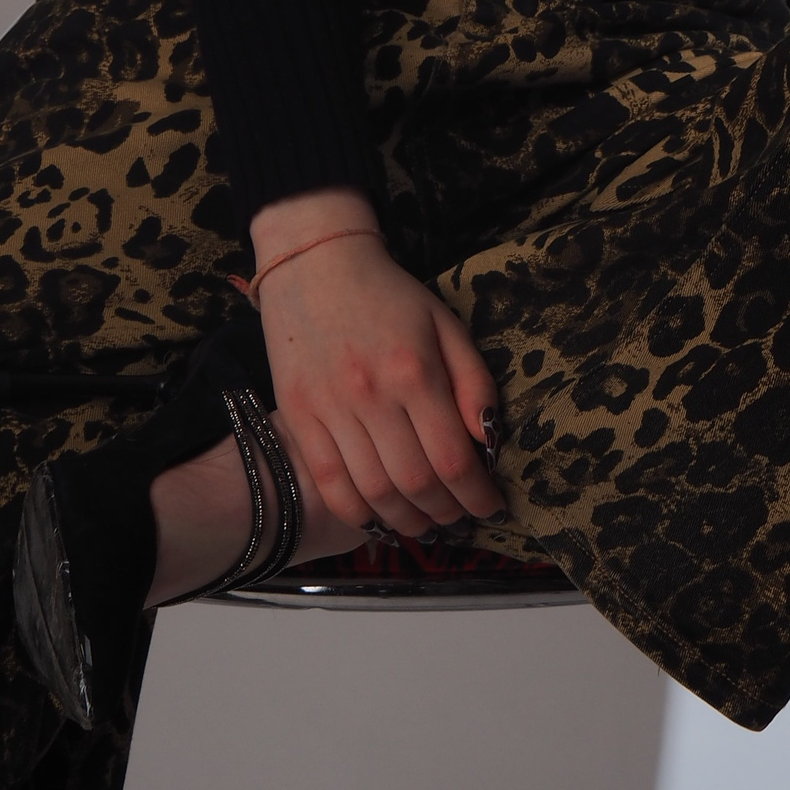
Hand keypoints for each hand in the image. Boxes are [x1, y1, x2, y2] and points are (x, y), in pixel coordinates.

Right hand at [249, 188, 502, 537]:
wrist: (316, 264)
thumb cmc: (390, 294)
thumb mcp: (445, 324)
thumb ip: (472, 381)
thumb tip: (489, 440)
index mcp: (414, 370)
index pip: (453, 459)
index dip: (477, 495)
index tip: (492, 507)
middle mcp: (371, 395)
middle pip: (415, 483)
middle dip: (446, 513)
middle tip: (460, 519)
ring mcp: (329, 408)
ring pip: (373, 492)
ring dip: (406, 521)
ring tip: (426, 525)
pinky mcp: (297, 416)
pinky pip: (329, 482)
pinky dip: (357, 513)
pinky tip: (379, 519)